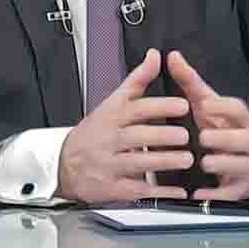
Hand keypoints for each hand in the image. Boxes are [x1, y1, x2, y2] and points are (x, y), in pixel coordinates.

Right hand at [57, 49, 193, 202]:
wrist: (62, 163)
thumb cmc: (94, 131)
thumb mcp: (113, 101)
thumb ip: (138, 79)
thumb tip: (154, 55)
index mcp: (113, 116)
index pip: (137, 108)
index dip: (160, 106)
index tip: (183, 104)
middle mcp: (110, 140)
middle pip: (137, 136)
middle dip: (163, 136)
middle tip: (186, 135)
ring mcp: (109, 164)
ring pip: (138, 163)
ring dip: (164, 162)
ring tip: (186, 159)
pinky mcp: (111, 188)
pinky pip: (137, 190)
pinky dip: (158, 192)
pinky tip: (176, 191)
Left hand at [166, 50, 248, 198]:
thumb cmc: (228, 128)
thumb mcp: (211, 105)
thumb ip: (191, 82)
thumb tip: (171, 56)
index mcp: (242, 119)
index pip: (237, 109)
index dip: (222, 108)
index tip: (205, 105)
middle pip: (238, 139)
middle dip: (220, 139)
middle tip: (203, 139)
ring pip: (236, 165)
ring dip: (218, 164)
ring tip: (203, 162)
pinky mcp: (242, 188)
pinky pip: (228, 193)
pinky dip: (213, 193)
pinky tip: (197, 193)